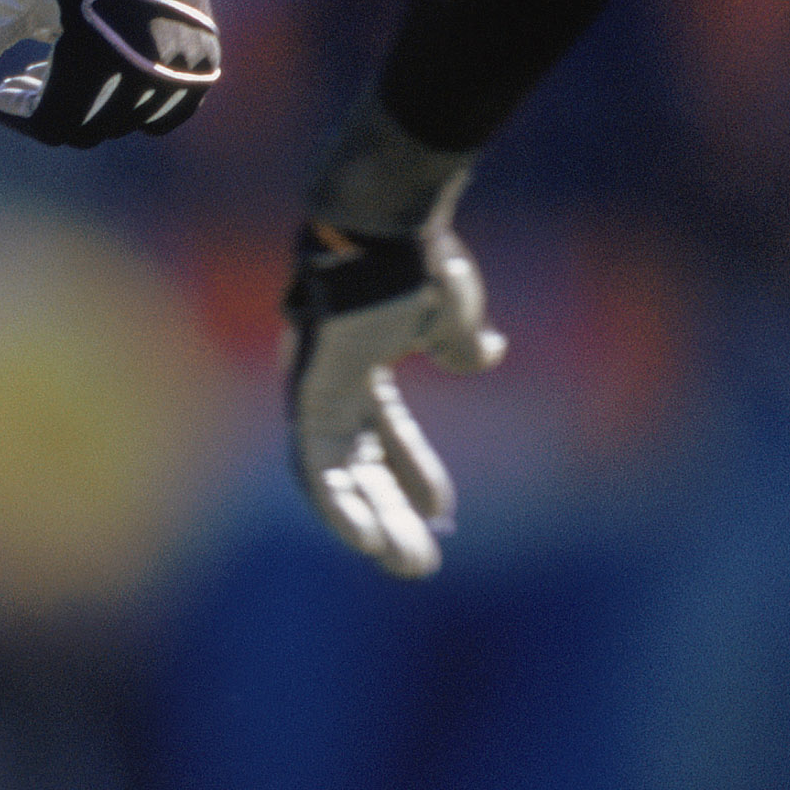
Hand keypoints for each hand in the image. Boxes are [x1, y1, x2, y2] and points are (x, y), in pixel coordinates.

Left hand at [0, 0, 219, 145]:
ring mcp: (181, 66)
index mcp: (94, 54)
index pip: (51, 124)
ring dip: (90, 106)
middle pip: (86, 129)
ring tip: (64, 67)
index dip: (16, 113)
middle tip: (24, 76)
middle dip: (48, 109)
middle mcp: (144, 67)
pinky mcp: (204, 60)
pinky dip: (138, 107)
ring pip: (125, 124)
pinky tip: (109, 75)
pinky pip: (167, 114)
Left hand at [281, 215, 506, 578]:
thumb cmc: (416, 258)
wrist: (389, 223)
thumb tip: (482, 354)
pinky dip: (337, 504)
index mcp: (365, 363)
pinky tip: (363, 540)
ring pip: (337, 475)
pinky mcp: (307, 395)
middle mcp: (334, 380)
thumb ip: (458, 343)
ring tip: (403, 564)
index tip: (441, 514)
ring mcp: (315, 388)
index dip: (413, 472)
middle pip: (360, 463)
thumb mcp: (450, 313)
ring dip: (368, 522)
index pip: (386, 434)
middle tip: (421, 566)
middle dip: (391, 515)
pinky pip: (315, 464)